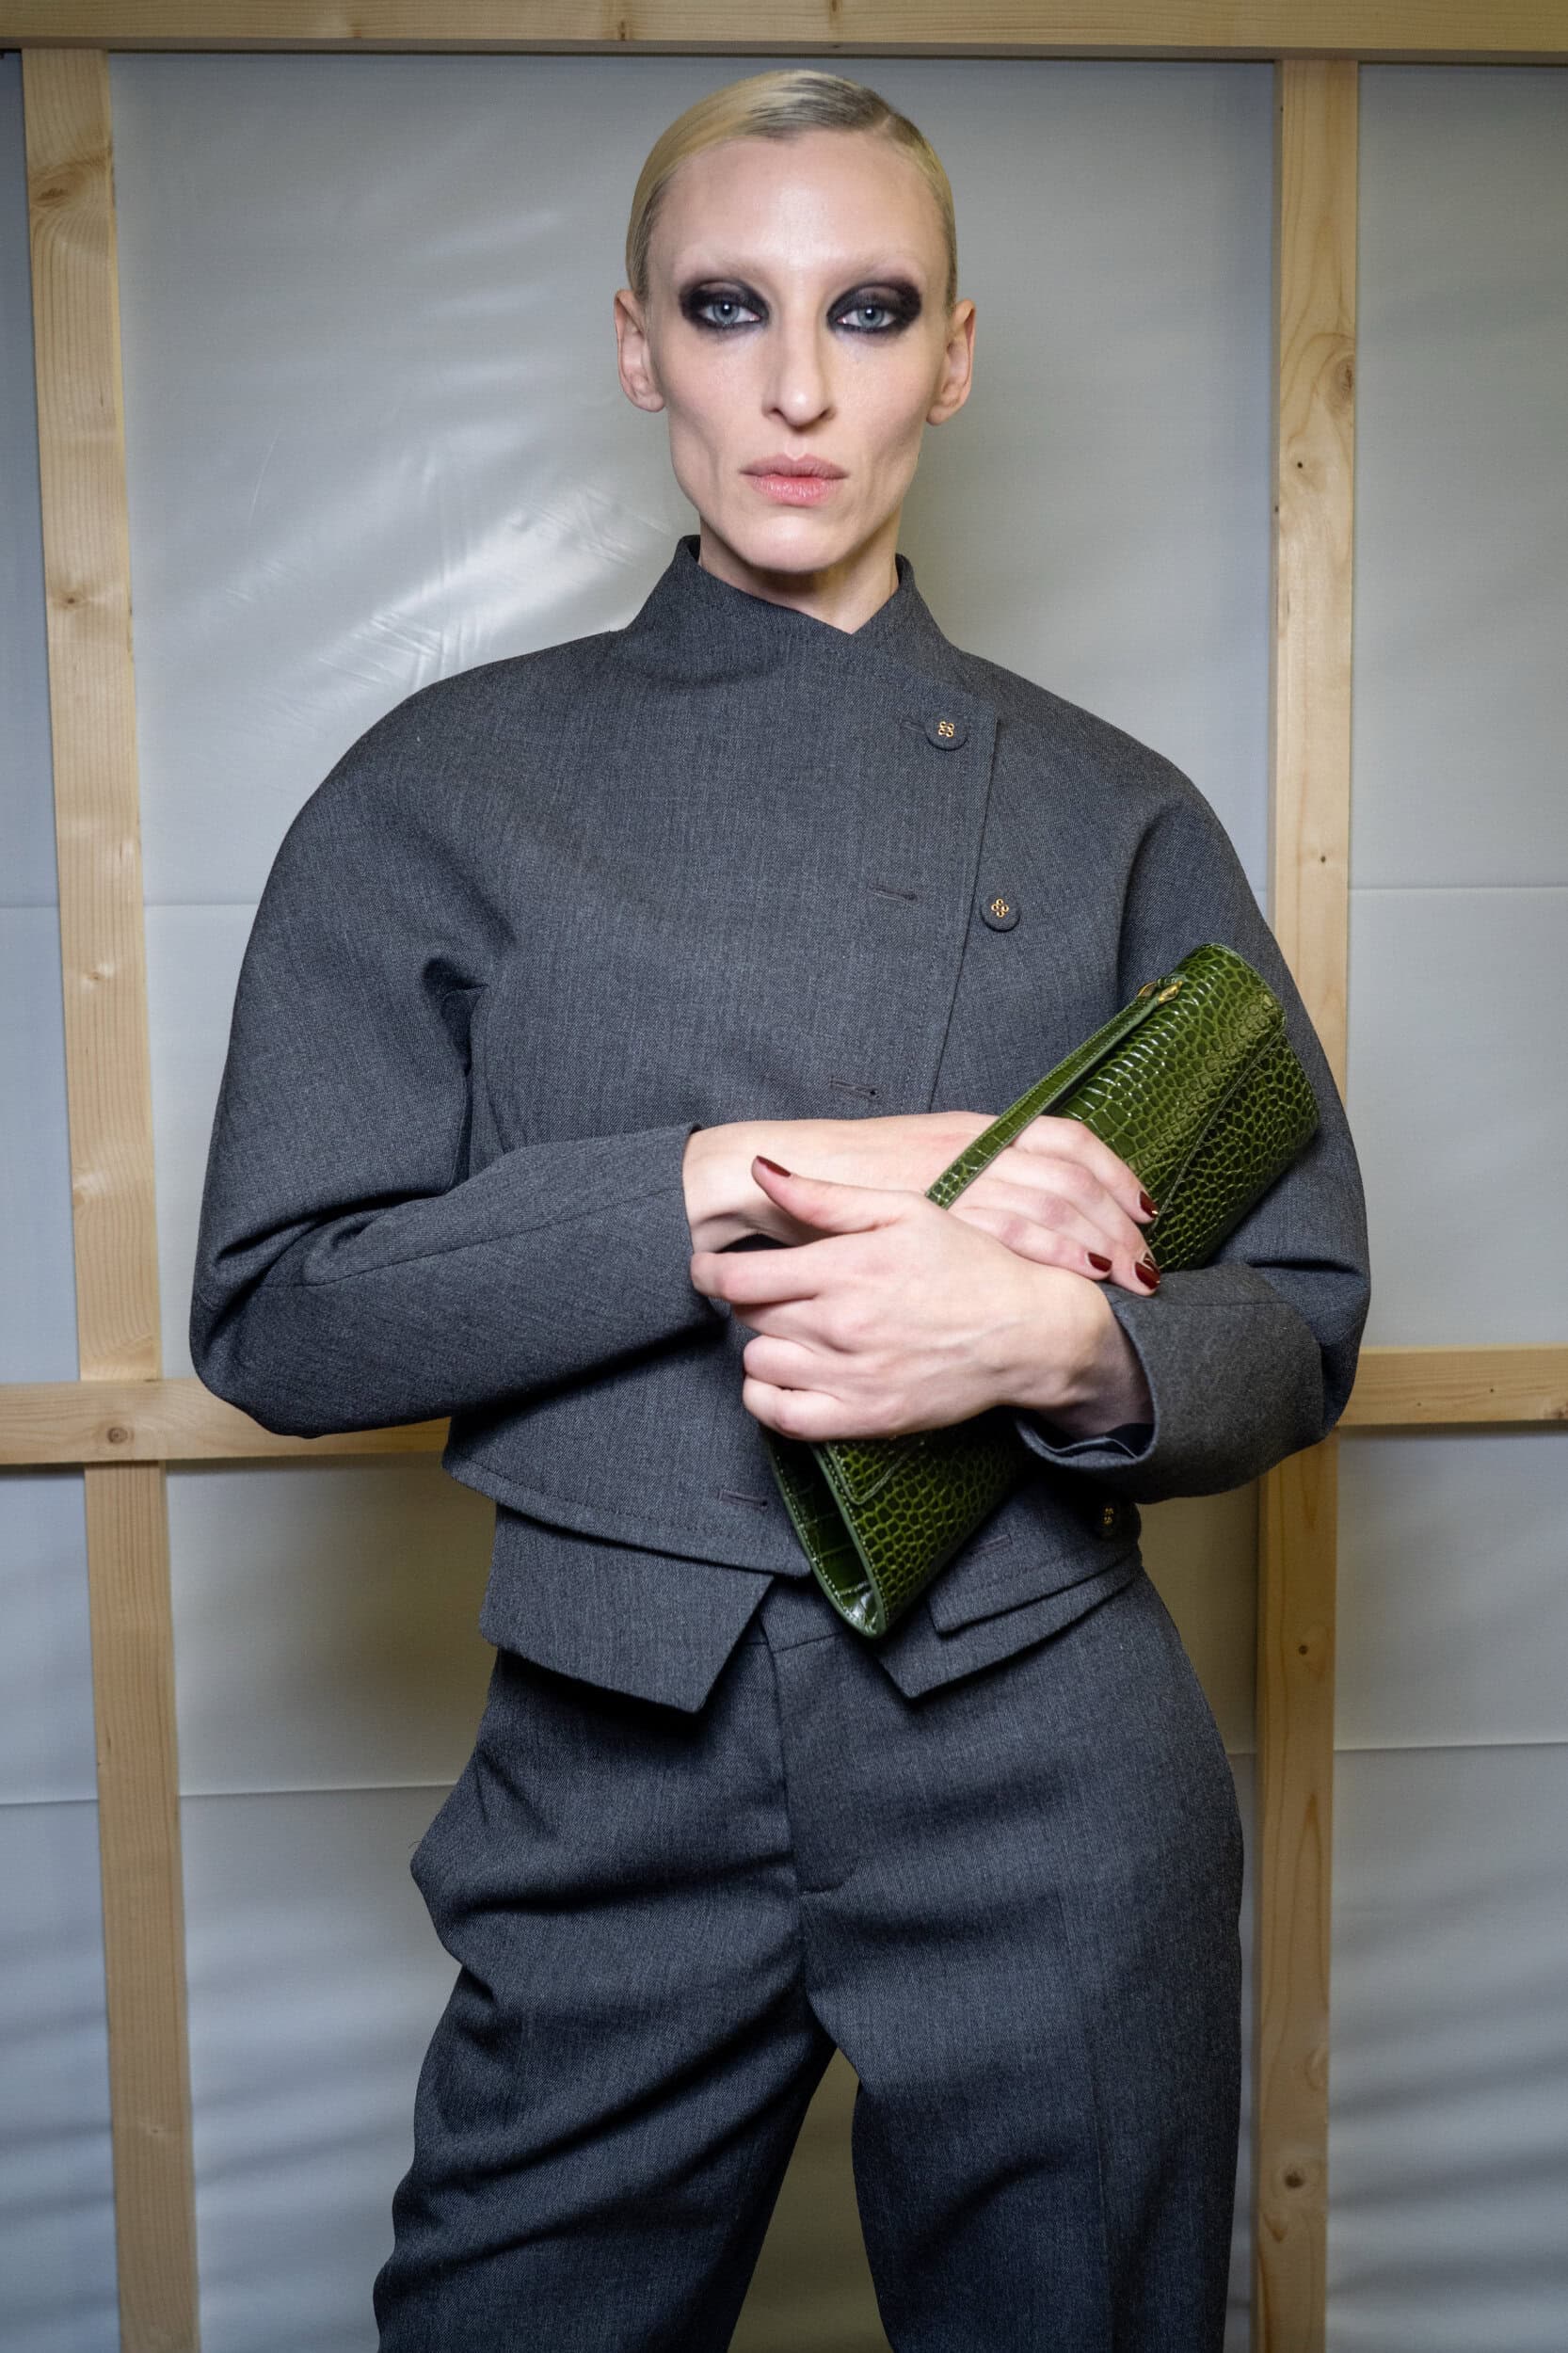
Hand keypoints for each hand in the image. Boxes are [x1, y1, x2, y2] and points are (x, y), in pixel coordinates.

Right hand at [682, 1111, 1159, 1294]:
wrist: (764, 1182)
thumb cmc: (836, 1179)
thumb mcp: (914, 1165)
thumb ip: (965, 1175)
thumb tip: (1018, 1199)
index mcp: (971, 1130)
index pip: (1065, 1140)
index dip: (1114, 1171)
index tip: (1145, 1207)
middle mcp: (969, 1147)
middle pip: (1071, 1176)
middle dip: (1118, 1219)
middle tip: (1149, 1259)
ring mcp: (951, 1179)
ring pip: (1050, 1202)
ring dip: (1098, 1238)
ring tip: (1129, 1276)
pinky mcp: (931, 1214)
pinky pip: (1008, 1230)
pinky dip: (1053, 1252)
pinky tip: (1080, 1276)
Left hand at [689, 1156, 1147, 1442]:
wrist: (1028, 1331)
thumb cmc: (969, 1263)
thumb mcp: (903, 1210)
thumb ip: (825, 1196)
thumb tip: (760, 1170)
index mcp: (846, 1268)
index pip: (740, 1276)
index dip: (711, 1269)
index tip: (706, 1265)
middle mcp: (841, 1325)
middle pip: (750, 1315)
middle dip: (750, 1298)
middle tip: (772, 1289)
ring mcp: (852, 1376)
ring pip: (760, 1362)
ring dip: (763, 1343)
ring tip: (791, 1328)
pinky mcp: (865, 1418)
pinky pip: (781, 1417)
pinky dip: (767, 1397)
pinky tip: (784, 1375)